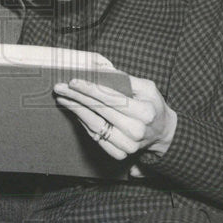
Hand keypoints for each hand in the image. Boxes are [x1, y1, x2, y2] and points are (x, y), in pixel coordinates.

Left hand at [53, 75, 177, 160]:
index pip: (112, 99)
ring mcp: (128, 145)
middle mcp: (136, 131)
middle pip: (100, 111)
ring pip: (95, 126)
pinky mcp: (120, 153)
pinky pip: (96, 137)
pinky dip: (84, 123)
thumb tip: (98, 69)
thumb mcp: (146, 87)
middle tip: (60, 87)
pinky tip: (76, 111)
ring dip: (76, 110)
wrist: (162, 132)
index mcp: (145, 112)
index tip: (73, 81)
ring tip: (63, 98)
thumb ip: (124, 78)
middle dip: (77, 97)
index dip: (91, 89)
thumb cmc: (152, 105)